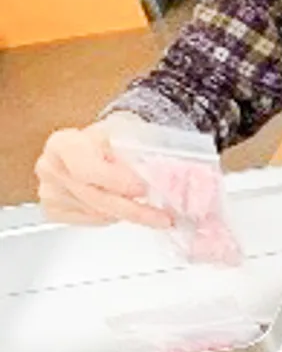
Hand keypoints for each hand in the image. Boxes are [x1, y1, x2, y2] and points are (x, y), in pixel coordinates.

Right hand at [34, 114, 170, 228]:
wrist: (94, 145)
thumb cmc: (110, 137)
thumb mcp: (126, 131)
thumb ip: (137, 151)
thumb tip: (160, 174)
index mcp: (63, 143)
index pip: (86, 169)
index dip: (116, 182)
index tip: (142, 189)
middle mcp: (50, 167)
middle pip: (94, 197)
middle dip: (133, 209)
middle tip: (162, 217)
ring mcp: (49, 191)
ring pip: (96, 212)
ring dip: (128, 214)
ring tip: (153, 212)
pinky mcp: (53, 210)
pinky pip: (90, 221)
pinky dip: (113, 217)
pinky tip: (124, 207)